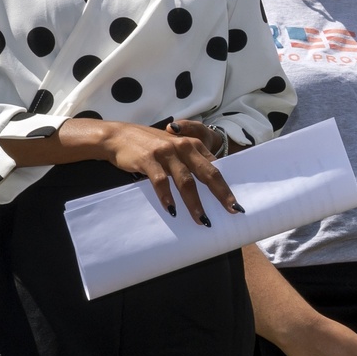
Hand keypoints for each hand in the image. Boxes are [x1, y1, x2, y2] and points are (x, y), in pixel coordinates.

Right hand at [91, 119, 242, 225]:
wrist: (120, 136)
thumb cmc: (152, 145)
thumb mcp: (175, 149)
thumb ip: (191, 162)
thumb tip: (209, 185)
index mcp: (194, 145)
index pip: (216, 167)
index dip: (227, 185)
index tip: (236, 203)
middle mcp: (184, 147)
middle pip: (207, 173)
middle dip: (220, 193)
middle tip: (231, 211)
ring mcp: (167, 153)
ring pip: (185, 181)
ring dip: (194, 202)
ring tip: (201, 219)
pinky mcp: (149, 159)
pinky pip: (160, 181)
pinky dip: (167, 196)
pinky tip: (171, 209)